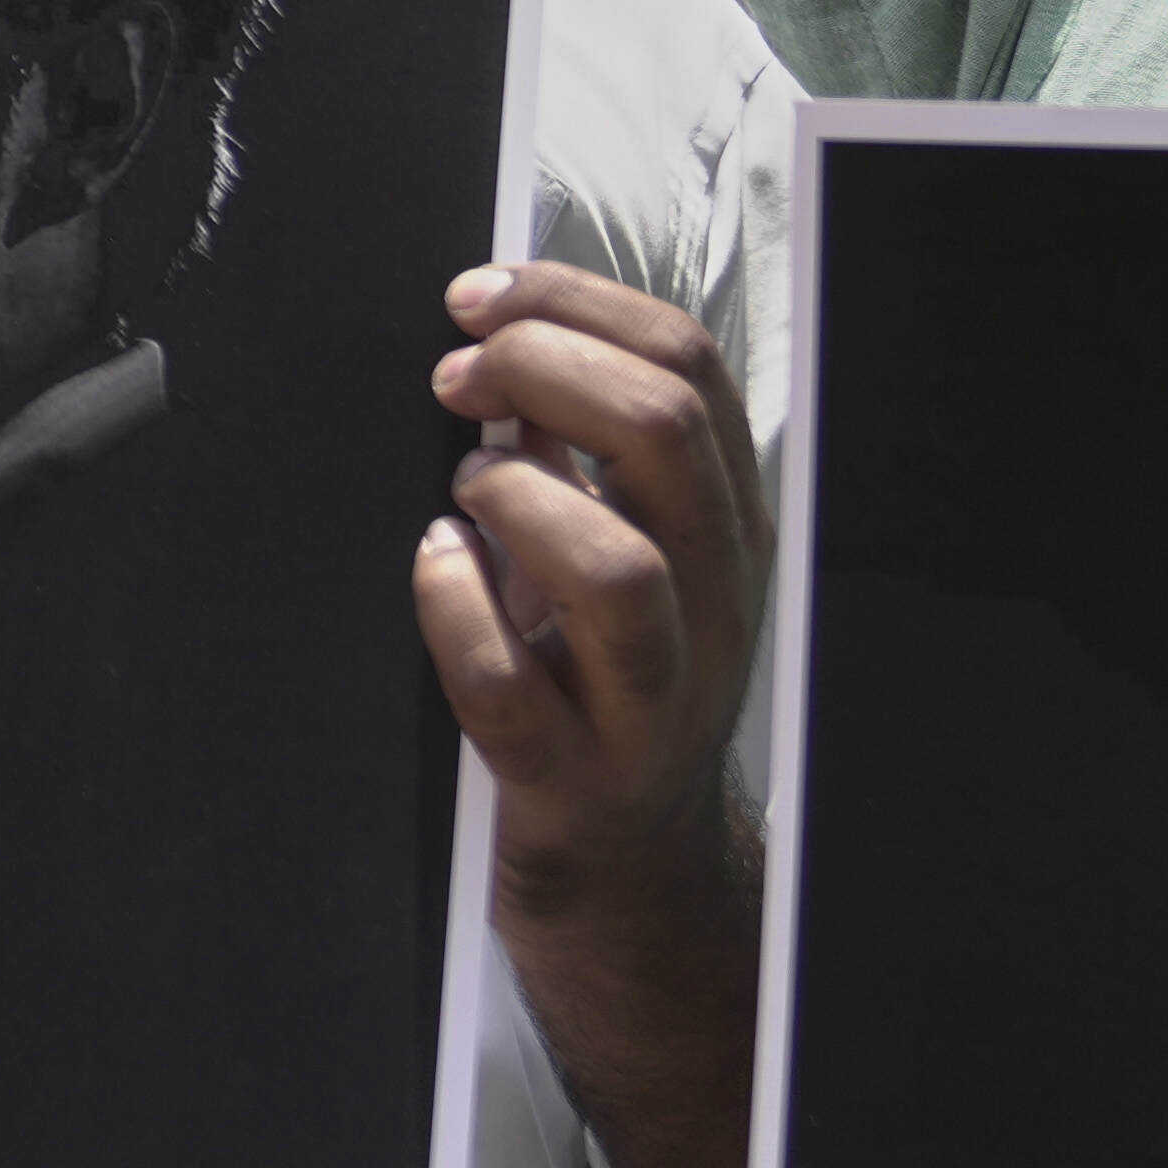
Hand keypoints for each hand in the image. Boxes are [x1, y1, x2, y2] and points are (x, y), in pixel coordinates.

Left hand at [423, 263, 757, 873]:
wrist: (634, 870)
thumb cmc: (603, 679)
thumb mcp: (623, 550)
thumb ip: (582, 449)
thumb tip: (501, 330)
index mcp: (732, 527)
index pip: (691, 368)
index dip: (575, 304)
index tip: (480, 297)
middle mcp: (714, 606)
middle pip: (664, 436)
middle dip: (542, 368)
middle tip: (457, 376)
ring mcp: (651, 702)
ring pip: (618, 569)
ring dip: (517, 496)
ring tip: (464, 491)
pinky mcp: (572, 780)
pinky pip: (511, 684)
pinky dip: (456, 610)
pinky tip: (436, 568)